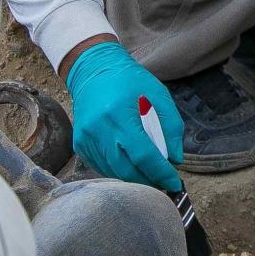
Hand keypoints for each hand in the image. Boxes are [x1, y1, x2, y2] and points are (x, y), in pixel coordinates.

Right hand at [63, 40, 184, 190]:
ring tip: (152, 177)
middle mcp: (98, 130)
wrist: (95, 71)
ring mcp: (86, 139)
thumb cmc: (132, 82)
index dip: (160, 173)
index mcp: (119, 115)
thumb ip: (171, 128)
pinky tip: (132, 167)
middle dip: (149, 181)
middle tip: (165, 184)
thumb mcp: (160, 97)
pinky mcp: (79, 144)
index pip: (143, 154)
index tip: (174, 184)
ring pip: (114, 171)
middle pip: (126, 169)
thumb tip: (175, 159)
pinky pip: (102, 166)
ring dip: (135, 179)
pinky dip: (119, 171)